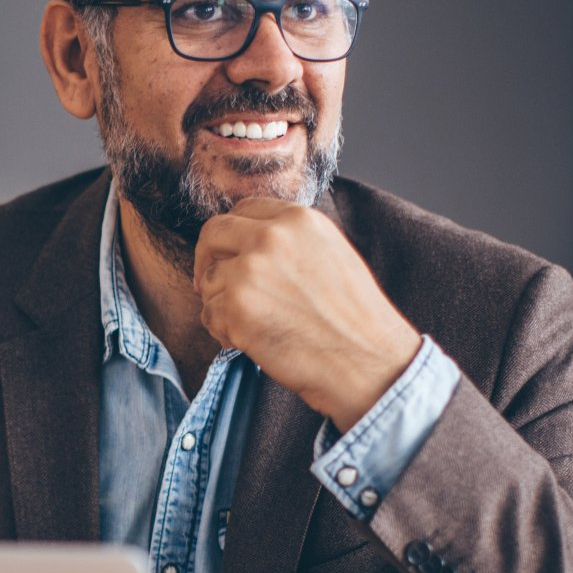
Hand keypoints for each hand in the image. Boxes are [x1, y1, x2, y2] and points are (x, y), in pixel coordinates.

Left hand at [194, 198, 422, 430]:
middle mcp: (271, 237)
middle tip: (209, 285)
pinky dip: (222, 332)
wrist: (366, 362)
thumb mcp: (330, 254)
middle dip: (206, 259)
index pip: (243, 210)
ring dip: (220, 304)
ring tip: (251, 326)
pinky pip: (209, 315)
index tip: (228, 256)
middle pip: (213, 233)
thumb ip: (290, 239)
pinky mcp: (237, 308)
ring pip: (208, 280)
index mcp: (298, 219)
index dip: (231, 236)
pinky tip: (251, 342)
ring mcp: (250, 271)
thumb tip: (250, 242)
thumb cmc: (354, 319)